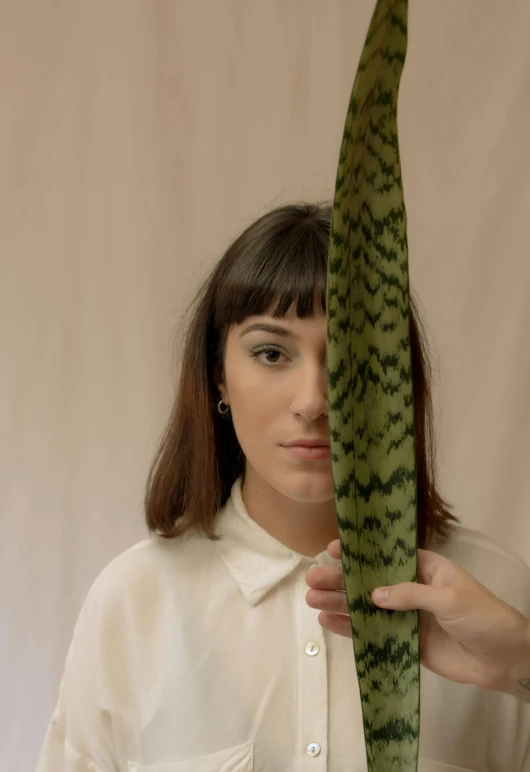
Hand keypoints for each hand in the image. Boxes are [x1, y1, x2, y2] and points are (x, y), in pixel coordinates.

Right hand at [305, 539, 529, 701]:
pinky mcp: (404, 642)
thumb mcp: (450, 597)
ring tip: (311, 599)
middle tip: (312, 579)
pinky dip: (350, 628)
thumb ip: (411, 594)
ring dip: (339, 602)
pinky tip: (328, 622)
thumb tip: (374, 595)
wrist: (503, 659)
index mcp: (423, 568)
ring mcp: (405, 616)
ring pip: (365, 606)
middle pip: (368, 581)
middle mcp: (409, 589)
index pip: (385, 556)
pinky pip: (372, 632)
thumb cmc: (482, 615)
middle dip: (340, 579)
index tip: (332, 550)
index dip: (359, 552)